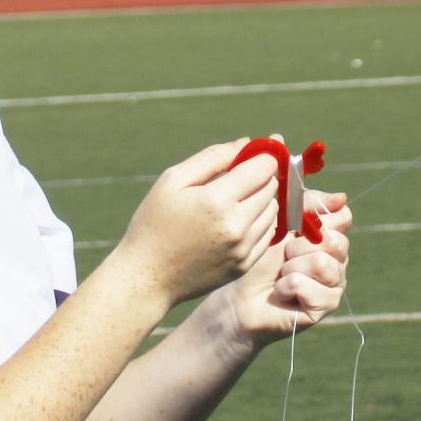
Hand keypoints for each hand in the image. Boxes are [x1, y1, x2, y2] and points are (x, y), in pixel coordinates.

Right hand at [118, 140, 281, 308]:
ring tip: (236, 198)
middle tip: (241, 174)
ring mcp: (243, 249)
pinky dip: (260, 221)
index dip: (264, 155)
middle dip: (261, 175)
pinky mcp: (245, 265)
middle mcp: (236, 226)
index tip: (258, 151)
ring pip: (273, 211)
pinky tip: (238, 219)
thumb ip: (212, 157)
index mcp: (216, 200)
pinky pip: (268, 234)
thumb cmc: (154, 223)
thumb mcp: (173, 180)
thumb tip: (246, 142)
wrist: (147, 277)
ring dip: (262, 198)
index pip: (263, 168)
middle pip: (271, 188)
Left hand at [211, 188, 351, 351]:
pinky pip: (309, 287)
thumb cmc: (260, 259)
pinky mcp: (325, 307)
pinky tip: (282, 293)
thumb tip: (341, 198)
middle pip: (335, 241)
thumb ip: (307, 206)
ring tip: (282, 275)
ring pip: (322, 264)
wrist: (241, 295)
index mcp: (330, 237)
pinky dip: (287, 288)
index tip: (295, 227)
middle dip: (299, 246)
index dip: (318, 219)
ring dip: (291, 268)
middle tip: (284, 256)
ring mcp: (335, 284)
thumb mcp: (280, 224)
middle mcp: (338, 260)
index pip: (343, 217)